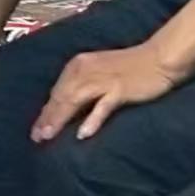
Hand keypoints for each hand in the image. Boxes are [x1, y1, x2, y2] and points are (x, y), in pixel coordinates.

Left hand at [34, 43, 183, 141]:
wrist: (159, 58)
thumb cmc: (130, 67)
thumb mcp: (99, 71)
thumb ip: (83, 85)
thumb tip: (67, 107)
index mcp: (79, 65)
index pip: (57, 91)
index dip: (45, 111)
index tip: (35, 129)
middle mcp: (86, 70)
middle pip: (61, 97)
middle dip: (47, 118)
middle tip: (36, 137)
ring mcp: (102, 79)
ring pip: (75, 100)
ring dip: (60, 119)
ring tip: (49, 136)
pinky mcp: (119, 89)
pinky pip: (102, 106)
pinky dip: (92, 120)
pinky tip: (82, 134)